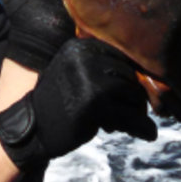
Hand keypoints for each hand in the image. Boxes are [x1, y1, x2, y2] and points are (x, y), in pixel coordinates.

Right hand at [0, 38, 156, 169]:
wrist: (33, 128)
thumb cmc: (58, 101)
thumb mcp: (74, 72)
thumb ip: (101, 67)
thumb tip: (147, 76)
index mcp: (79, 47)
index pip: (120, 55)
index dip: (129, 76)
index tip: (127, 93)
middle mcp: (83, 58)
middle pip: (129, 74)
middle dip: (134, 95)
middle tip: (128, 112)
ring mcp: (89, 81)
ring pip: (133, 93)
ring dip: (137, 110)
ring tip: (127, 122)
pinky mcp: (94, 105)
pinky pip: (131, 116)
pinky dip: (142, 127)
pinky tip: (147, 133)